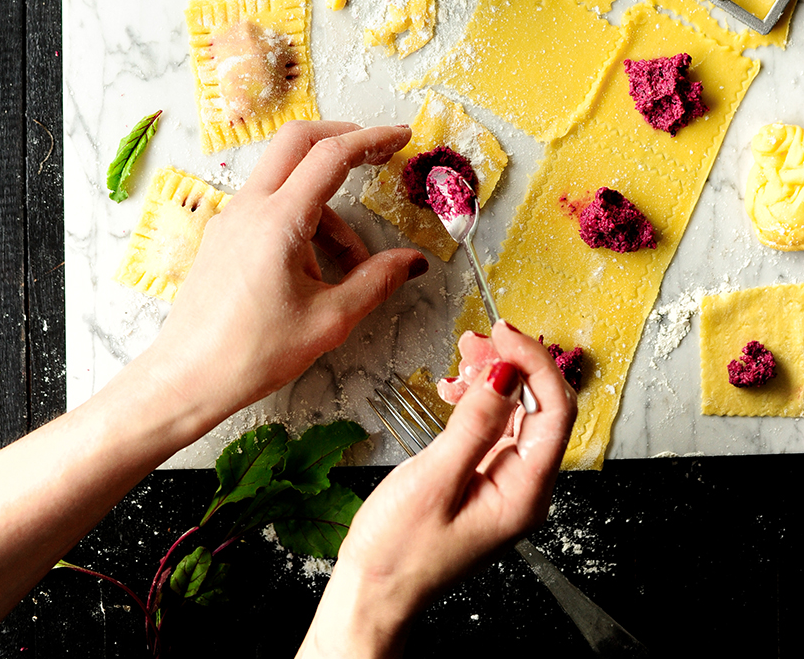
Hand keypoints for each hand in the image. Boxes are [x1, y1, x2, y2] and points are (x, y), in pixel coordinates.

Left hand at [139, 120, 427, 440]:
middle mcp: (250, 207)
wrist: (185, 379)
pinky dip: (301, 220)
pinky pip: (269, 207)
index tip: (401, 137)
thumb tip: (412, 261)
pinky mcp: (224, 235)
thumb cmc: (251, 354)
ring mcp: (232, 218)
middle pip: (297, 142)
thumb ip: (376, 282)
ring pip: (286, 181)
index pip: (330, 156)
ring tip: (351, 266)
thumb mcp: (329, 321)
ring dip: (326, 204)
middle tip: (377, 155)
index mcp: (278, 220)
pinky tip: (316, 270)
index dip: (371, 139)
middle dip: (341, 139)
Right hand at [298, 322, 575, 657]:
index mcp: (524, 494)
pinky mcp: (484, 478)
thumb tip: (506, 374)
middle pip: (540, 407)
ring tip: (461, 358)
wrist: (373, 594)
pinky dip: (477, 400)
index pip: (554, 412)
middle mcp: (524, 487)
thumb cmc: (398, 552)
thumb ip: (475, 425)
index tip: (504, 334)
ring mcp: (505, 483)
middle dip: (513, 364)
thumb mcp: (434, 480)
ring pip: (516, 412)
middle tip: (476, 340)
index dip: (535, 363)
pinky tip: (453, 391)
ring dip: (493, 377)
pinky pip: (495, 426)